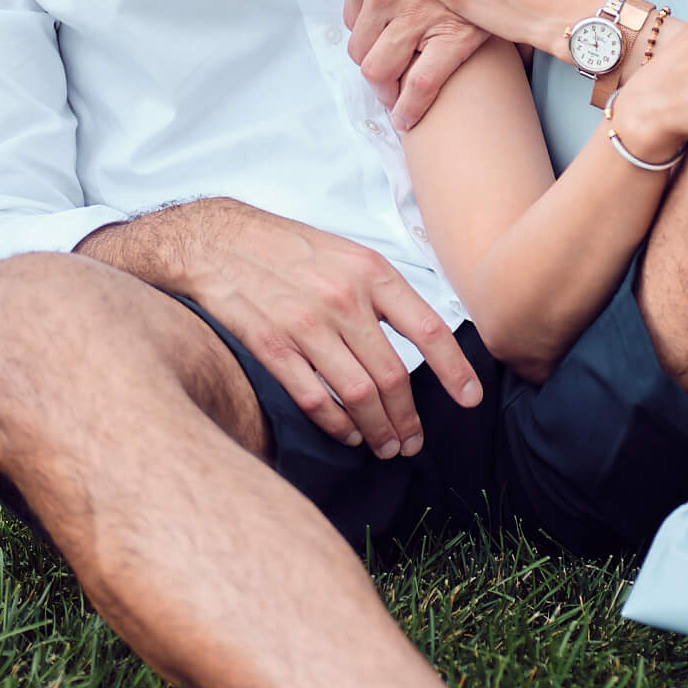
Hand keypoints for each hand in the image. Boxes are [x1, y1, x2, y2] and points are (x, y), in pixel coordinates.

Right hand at [175, 201, 481, 458]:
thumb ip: (381, 292)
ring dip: (378, 430)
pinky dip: (337, 425)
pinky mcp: (271, 346)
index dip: (454, 370)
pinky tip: (348, 435)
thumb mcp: (346, 253)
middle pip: (392, 376)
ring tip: (386, 447)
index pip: (428, 330)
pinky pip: (315, 399)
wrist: (217, 240)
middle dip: (409, 419)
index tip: (470, 399)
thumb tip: (422, 335)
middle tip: (413, 443)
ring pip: (358, 395)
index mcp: (371, 272)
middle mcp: (343, 299)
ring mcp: (306, 324)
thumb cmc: (288, 249)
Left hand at [345, 0, 487, 131]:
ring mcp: (413, 19)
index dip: (364, 32)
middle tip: (385, 72)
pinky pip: (419, 86)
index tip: (376, 41)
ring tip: (394, 96)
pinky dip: (410, 108)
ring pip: (379, 69)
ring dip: (383, 88)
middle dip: (371, 63)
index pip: (351, 15)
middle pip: (360, 48)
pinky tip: (407, 119)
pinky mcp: (448, 40)